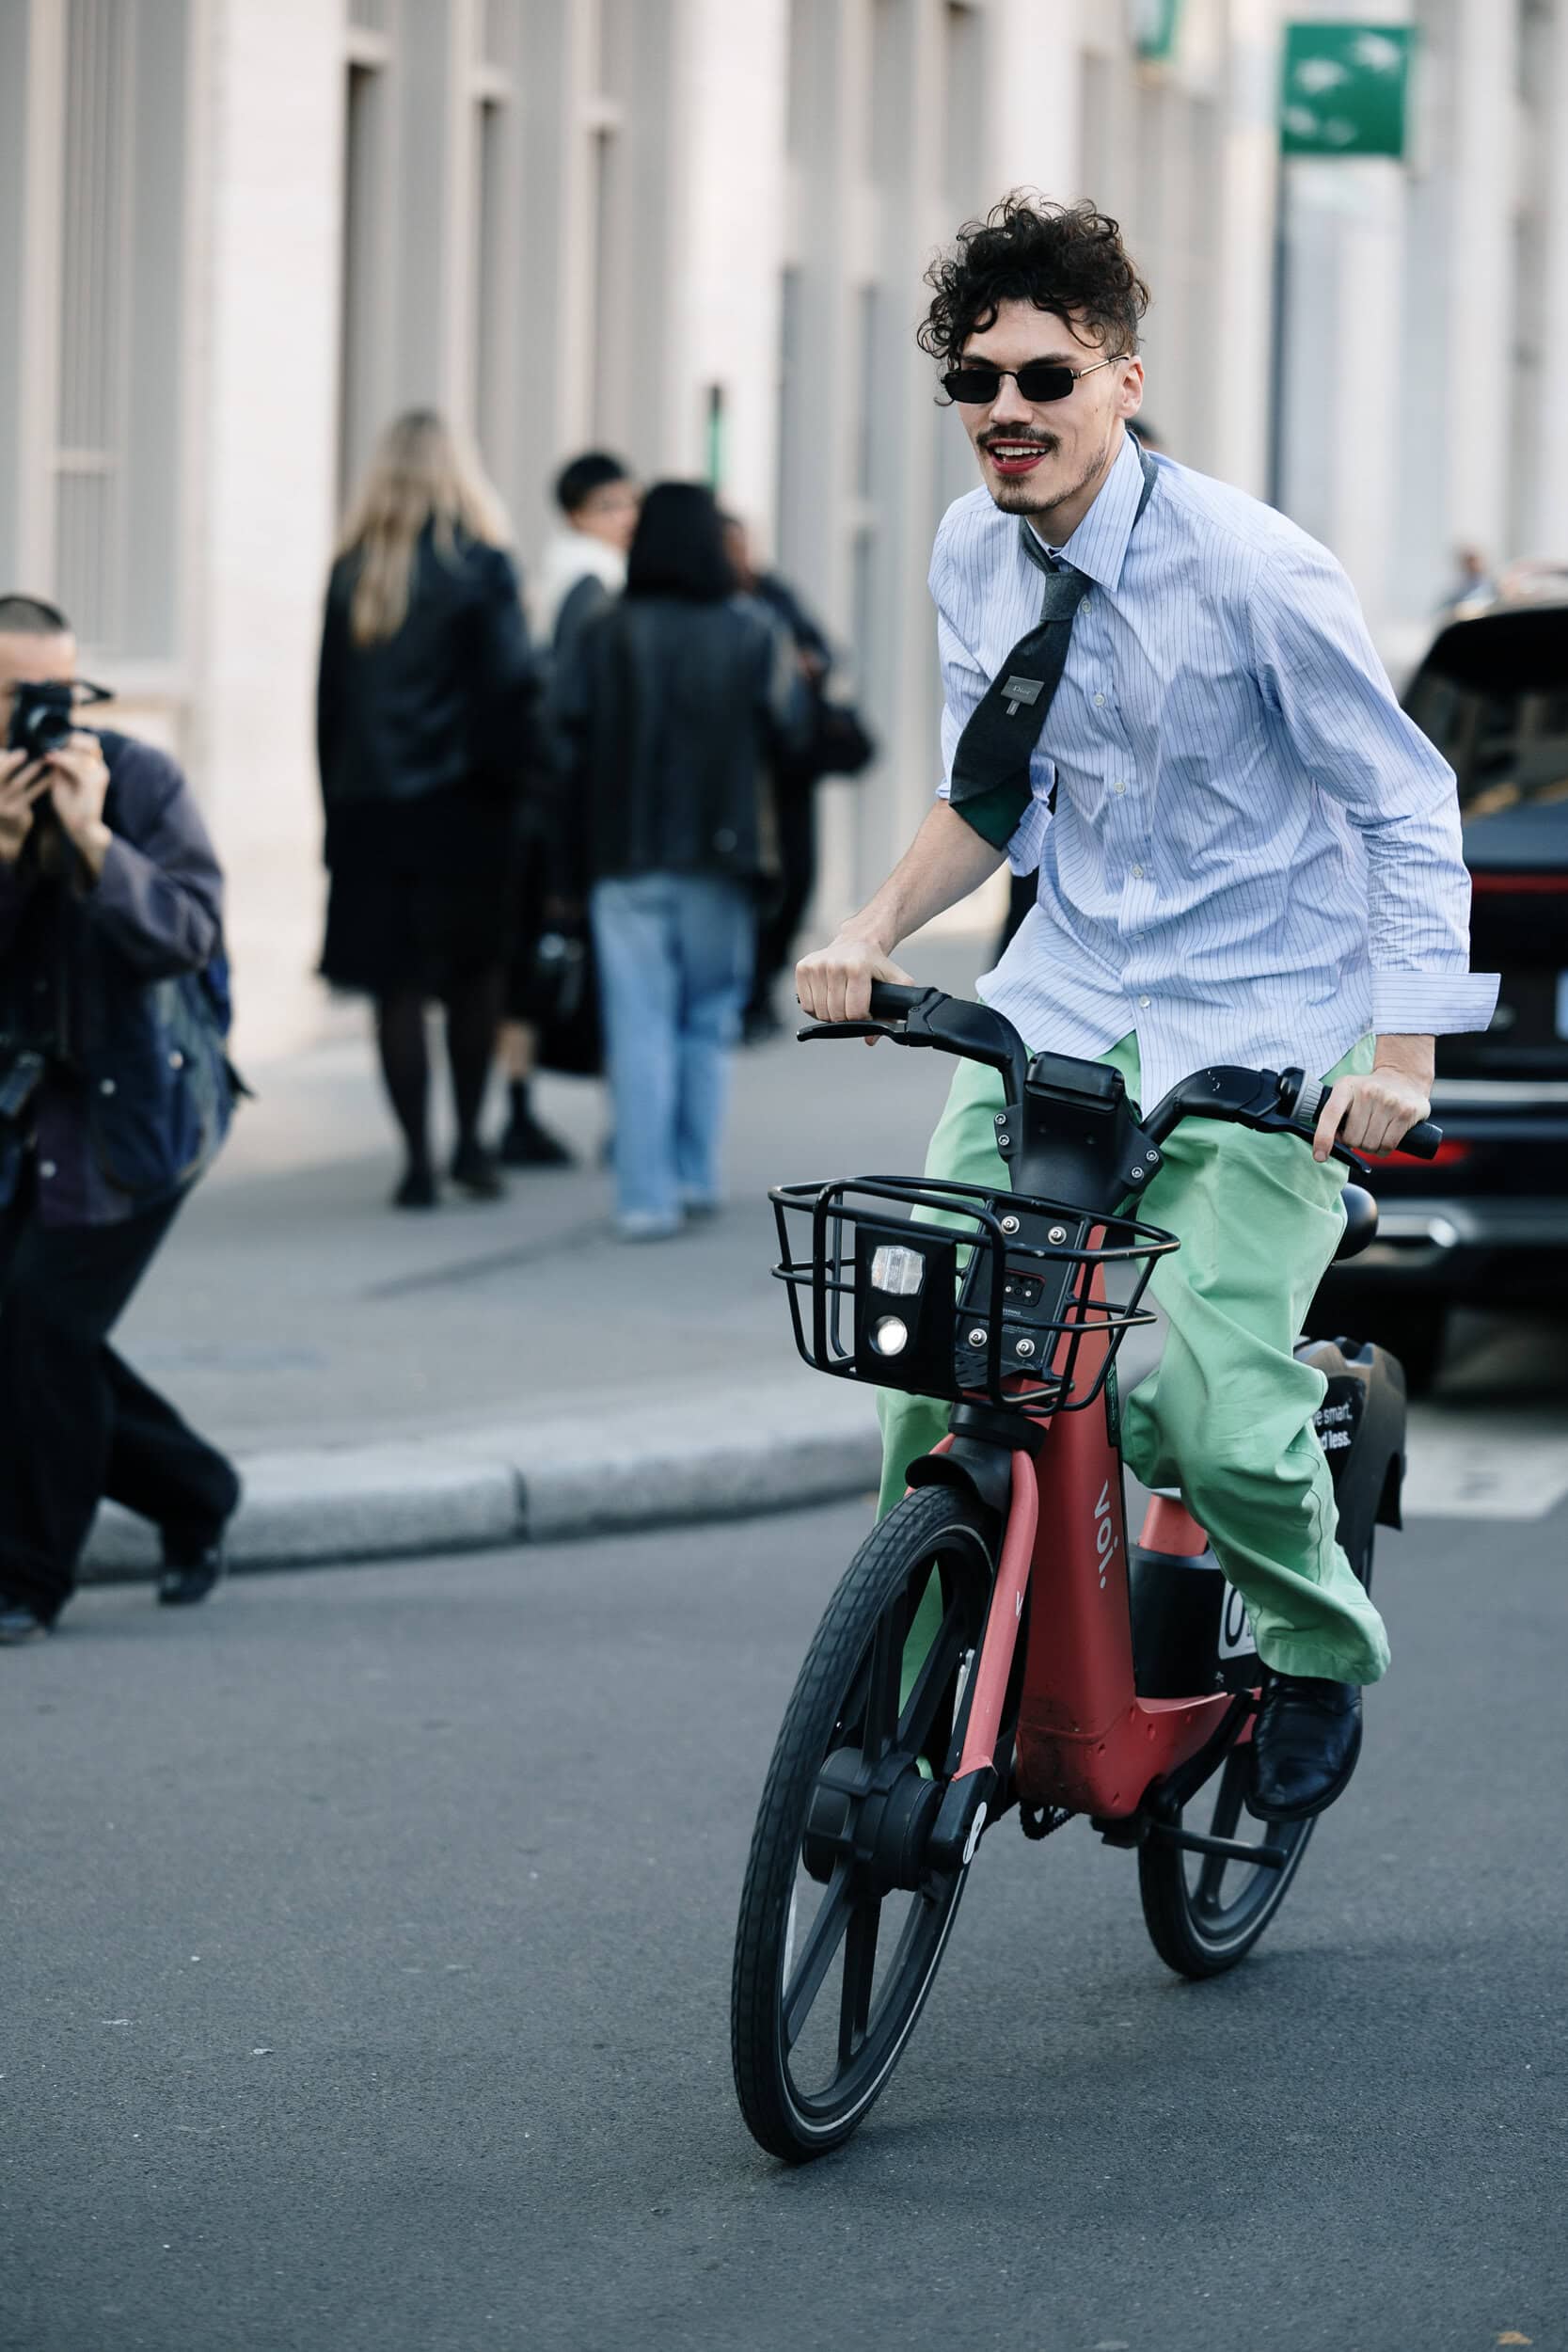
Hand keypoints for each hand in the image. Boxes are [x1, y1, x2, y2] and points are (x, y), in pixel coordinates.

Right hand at [0, 750, 49, 865]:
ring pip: (18, 784)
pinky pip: (31, 794)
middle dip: (10, 763)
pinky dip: (41, 784)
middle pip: (0, 776)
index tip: (13, 750)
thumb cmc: (4, 800)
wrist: (7, 832)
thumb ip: (2, 767)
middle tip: (23, 751)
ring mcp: (4, 804)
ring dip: (31, 770)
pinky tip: (52, 776)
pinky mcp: (17, 811)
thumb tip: (7, 752)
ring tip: (43, 759)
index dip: (1, 759)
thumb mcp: (1, 785)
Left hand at [45, 732, 110, 878]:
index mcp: (93, 766)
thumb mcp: (60, 779)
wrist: (79, 826)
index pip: (87, 742)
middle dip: (71, 740)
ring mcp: (100, 774)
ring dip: (63, 751)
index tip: (50, 741)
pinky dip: (63, 760)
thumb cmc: (69, 804)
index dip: (70, 738)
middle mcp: (100, 768)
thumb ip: (60, 763)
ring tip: (47, 755)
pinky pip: (77, 764)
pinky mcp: (95, 783)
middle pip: (90, 741)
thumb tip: (52, 746)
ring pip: (82, 750)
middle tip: (52, 746)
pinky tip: (49, 759)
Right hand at [795, 930, 914, 1025]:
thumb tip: (870, 1039)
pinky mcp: (802, 967)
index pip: (855, 1012)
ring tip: (840, 1004)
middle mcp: (834, 964)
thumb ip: (892, 1013)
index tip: (866, 1013)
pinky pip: (806, 1005)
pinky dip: (816, 1009)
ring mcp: (816, 965)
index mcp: (857, 967)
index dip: (862, 1019)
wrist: (857, 941)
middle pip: (836, 1014)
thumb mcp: (896, 982)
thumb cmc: (876, 964)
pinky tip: (826, 999)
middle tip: (853, 1009)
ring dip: (830, 1016)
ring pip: (819, 1012)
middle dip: (846, 1019)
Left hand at [1312, 1061, 1432, 1161]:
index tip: (1320, 1156)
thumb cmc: (1368, 1093)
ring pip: (1370, 1145)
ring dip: (1370, 1147)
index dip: (1323, 1138)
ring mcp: (1389, 1101)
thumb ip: (1335, 1117)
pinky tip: (1385, 1137)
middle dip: (1354, 1142)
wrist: (1403, 1078)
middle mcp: (1367, 1091)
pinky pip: (1388, 1145)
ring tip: (1374, 1132)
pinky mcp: (1406, 1112)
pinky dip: (1383, 1149)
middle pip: (1352, 1138)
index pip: (1330, 1114)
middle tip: (1361, 1131)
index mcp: (1346, 1086)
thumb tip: (1334, 1142)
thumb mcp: (1347, 1095)